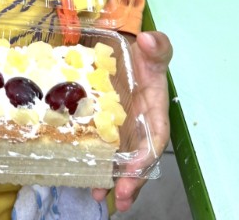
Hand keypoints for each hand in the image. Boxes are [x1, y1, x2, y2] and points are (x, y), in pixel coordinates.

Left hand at [92, 30, 172, 212]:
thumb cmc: (141, 51)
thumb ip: (157, 45)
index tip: (137, 169)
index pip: (156, 136)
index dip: (148, 155)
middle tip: (119, 198)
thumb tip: (149, 40)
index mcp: (155, 108)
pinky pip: (99, 145)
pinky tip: (80, 175)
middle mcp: (139, 124)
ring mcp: (121, 127)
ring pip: (119, 158)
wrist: (123, 47)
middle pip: (138, 157)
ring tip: (97, 195)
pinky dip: (92, 161)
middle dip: (131, 180)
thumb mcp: (152, 46)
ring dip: (110, 178)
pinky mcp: (103, 125)